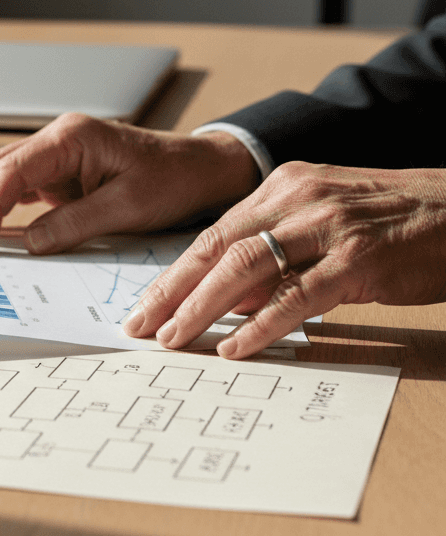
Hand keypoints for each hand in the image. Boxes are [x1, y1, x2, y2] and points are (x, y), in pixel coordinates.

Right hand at [0, 113, 257, 252]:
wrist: (202, 171)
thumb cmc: (173, 179)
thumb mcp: (127, 206)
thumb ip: (73, 223)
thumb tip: (27, 243)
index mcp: (71, 137)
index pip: (12, 172)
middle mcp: (58, 141)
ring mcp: (58, 158)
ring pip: (3, 178)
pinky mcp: (62, 176)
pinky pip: (22, 192)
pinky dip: (0, 211)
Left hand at [124, 161, 445, 358]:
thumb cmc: (394, 223)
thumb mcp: (323, 225)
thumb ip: (275, 258)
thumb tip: (229, 303)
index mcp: (283, 188)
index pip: (212, 235)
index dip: (174, 274)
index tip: (146, 306)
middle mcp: (297, 200)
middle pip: (215, 247)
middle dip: (172, 291)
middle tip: (142, 327)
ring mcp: (327, 226)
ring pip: (245, 266)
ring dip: (202, 307)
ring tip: (175, 339)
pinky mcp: (359, 259)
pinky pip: (297, 295)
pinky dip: (261, 324)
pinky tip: (235, 347)